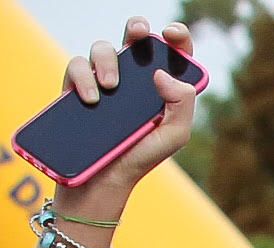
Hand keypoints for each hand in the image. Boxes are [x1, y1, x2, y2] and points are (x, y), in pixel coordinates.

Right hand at [54, 19, 197, 223]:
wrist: (103, 178)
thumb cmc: (142, 156)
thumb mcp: (173, 135)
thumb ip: (182, 104)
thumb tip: (162, 73)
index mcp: (162, 87)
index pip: (172, 53)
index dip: (175, 37)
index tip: (170, 33)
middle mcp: (134, 79)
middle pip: (135, 39)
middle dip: (137, 27)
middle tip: (139, 35)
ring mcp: (104, 81)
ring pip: (103, 48)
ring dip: (108, 59)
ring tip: (111, 87)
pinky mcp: (77, 87)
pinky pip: (76, 65)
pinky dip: (83, 76)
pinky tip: (92, 98)